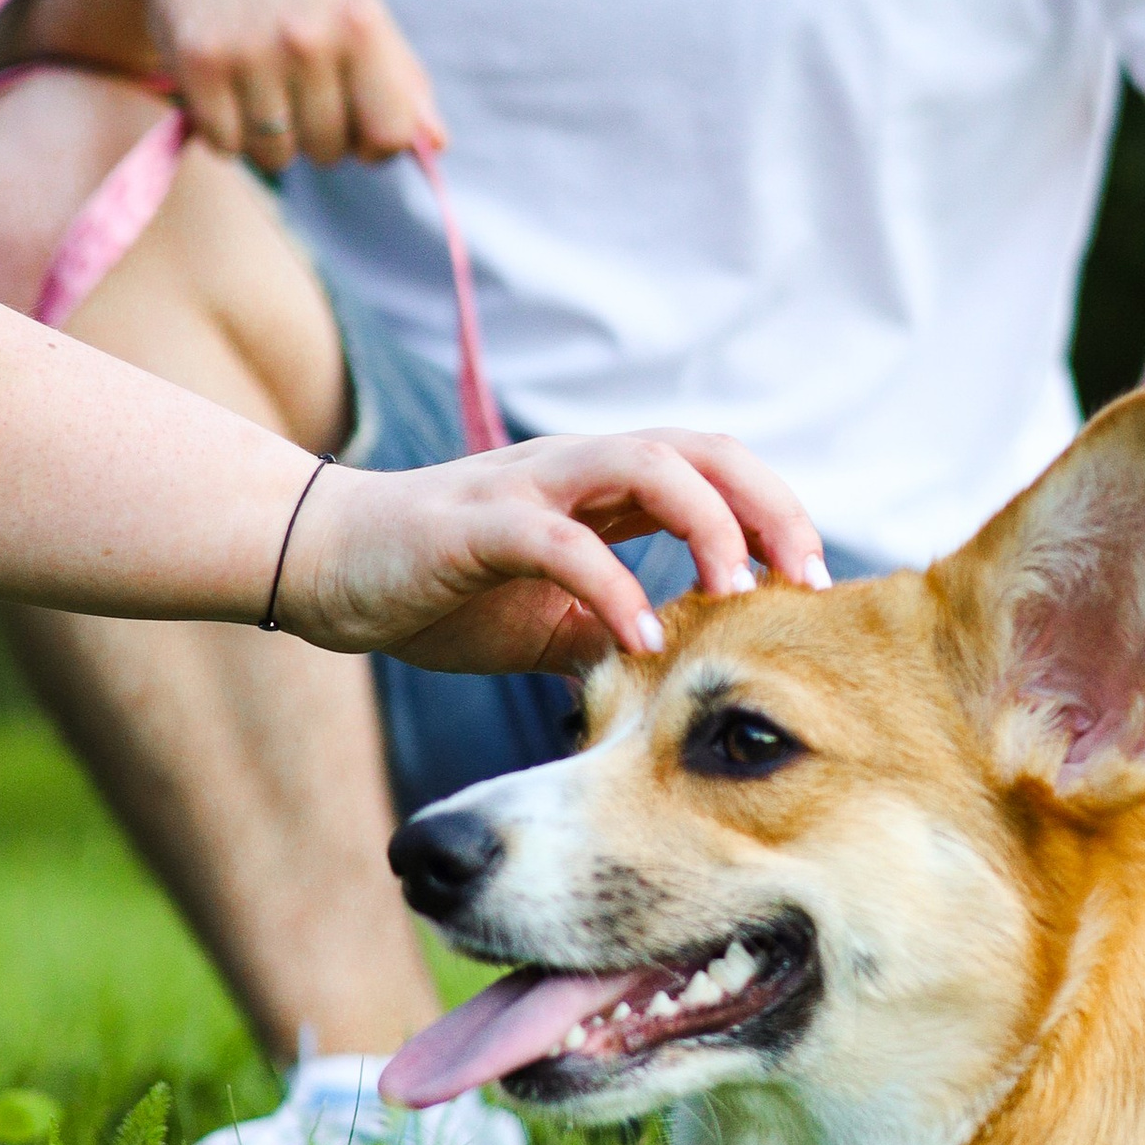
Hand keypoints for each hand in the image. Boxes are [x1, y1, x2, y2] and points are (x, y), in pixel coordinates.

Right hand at [127, 0, 443, 172]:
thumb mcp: (358, 3)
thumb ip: (401, 76)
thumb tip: (437, 144)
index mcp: (360, 19)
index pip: (391, 132)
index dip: (379, 145)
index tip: (360, 127)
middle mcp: (307, 36)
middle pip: (330, 149)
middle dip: (318, 135)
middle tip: (299, 91)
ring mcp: (249, 50)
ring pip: (275, 156)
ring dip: (270, 138)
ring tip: (263, 88)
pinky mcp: (199, 65)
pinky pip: (226, 145)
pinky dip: (226, 131)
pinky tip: (227, 90)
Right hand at [276, 431, 830, 674]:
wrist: (327, 566)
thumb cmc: (441, 590)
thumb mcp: (552, 622)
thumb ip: (616, 633)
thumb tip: (686, 691)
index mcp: (602, 489)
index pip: (715, 471)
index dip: (777, 514)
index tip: (817, 588)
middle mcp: (578, 470)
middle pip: (704, 452)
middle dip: (771, 509)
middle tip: (810, 584)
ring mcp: (531, 487)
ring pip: (649, 468)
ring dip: (711, 527)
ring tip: (742, 593)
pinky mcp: (481, 523)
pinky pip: (564, 542)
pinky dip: (614, 585)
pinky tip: (644, 640)